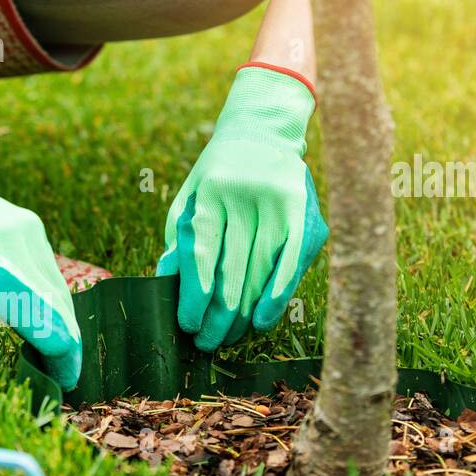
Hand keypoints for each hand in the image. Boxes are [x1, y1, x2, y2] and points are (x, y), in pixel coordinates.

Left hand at [0, 117, 81, 388]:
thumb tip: (26, 329)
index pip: (43, 321)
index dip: (60, 355)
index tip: (64, 379)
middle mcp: (12, 247)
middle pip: (58, 307)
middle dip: (68, 344)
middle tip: (65, 372)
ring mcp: (25, 231)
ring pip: (58, 288)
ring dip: (62, 321)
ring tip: (58, 349)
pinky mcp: (29, 223)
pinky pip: (48, 269)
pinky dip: (51, 296)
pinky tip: (46, 315)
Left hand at [156, 63, 328, 349]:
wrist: (262, 132)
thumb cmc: (215, 178)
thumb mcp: (188, 200)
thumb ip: (178, 242)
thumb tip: (167, 288)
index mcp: (213, 191)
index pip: (204, 254)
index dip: (196, 295)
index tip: (189, 325)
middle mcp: (250, 197)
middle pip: (234, 271)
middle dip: (219, 316)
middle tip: (207, 343)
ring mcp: (283, 206)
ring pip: (262, 274)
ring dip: (245, 314)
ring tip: (229, 338)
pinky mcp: (308, 216)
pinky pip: (292, 266)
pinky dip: (276, 297)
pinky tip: (262, 322)